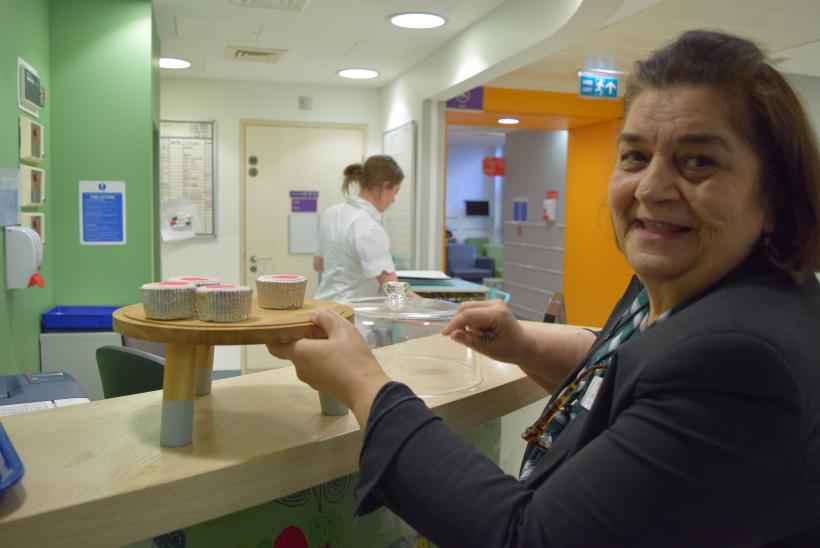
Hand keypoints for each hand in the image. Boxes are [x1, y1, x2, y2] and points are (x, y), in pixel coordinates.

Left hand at [266, 309, 390, 425]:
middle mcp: (300, 368)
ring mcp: (311, 379)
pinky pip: (316, 368)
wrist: (366, 391)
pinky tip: (339, 353)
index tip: (284, 325)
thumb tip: (314, 315)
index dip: (275, 336)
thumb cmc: (352, 358)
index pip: (275, 347)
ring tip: (332, 339)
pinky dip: (322, 359)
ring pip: (307, 359)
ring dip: (315, 349)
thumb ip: (326, 317)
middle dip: (303, 338)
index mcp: (300, 353)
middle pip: (294, 350)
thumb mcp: (342, 329)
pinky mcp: (322, 386)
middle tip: (318, 326)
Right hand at [441, 299, 531, 365]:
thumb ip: (470, 341)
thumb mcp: (489, 350)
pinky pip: (473, 309)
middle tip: (468, 338)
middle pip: (466, 308)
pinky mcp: (492, 304)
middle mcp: (495, 304)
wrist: (525, 345)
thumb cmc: (509, 350)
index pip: (468, 315)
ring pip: (468, 308)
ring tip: (479, 335)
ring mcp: (494, 302)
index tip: (444, 334)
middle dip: (460, 322)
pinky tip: (482, 331)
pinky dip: (472, 321)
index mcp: (497, 314)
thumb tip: (453, 334)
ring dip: (467, 322)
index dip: (454, 324)